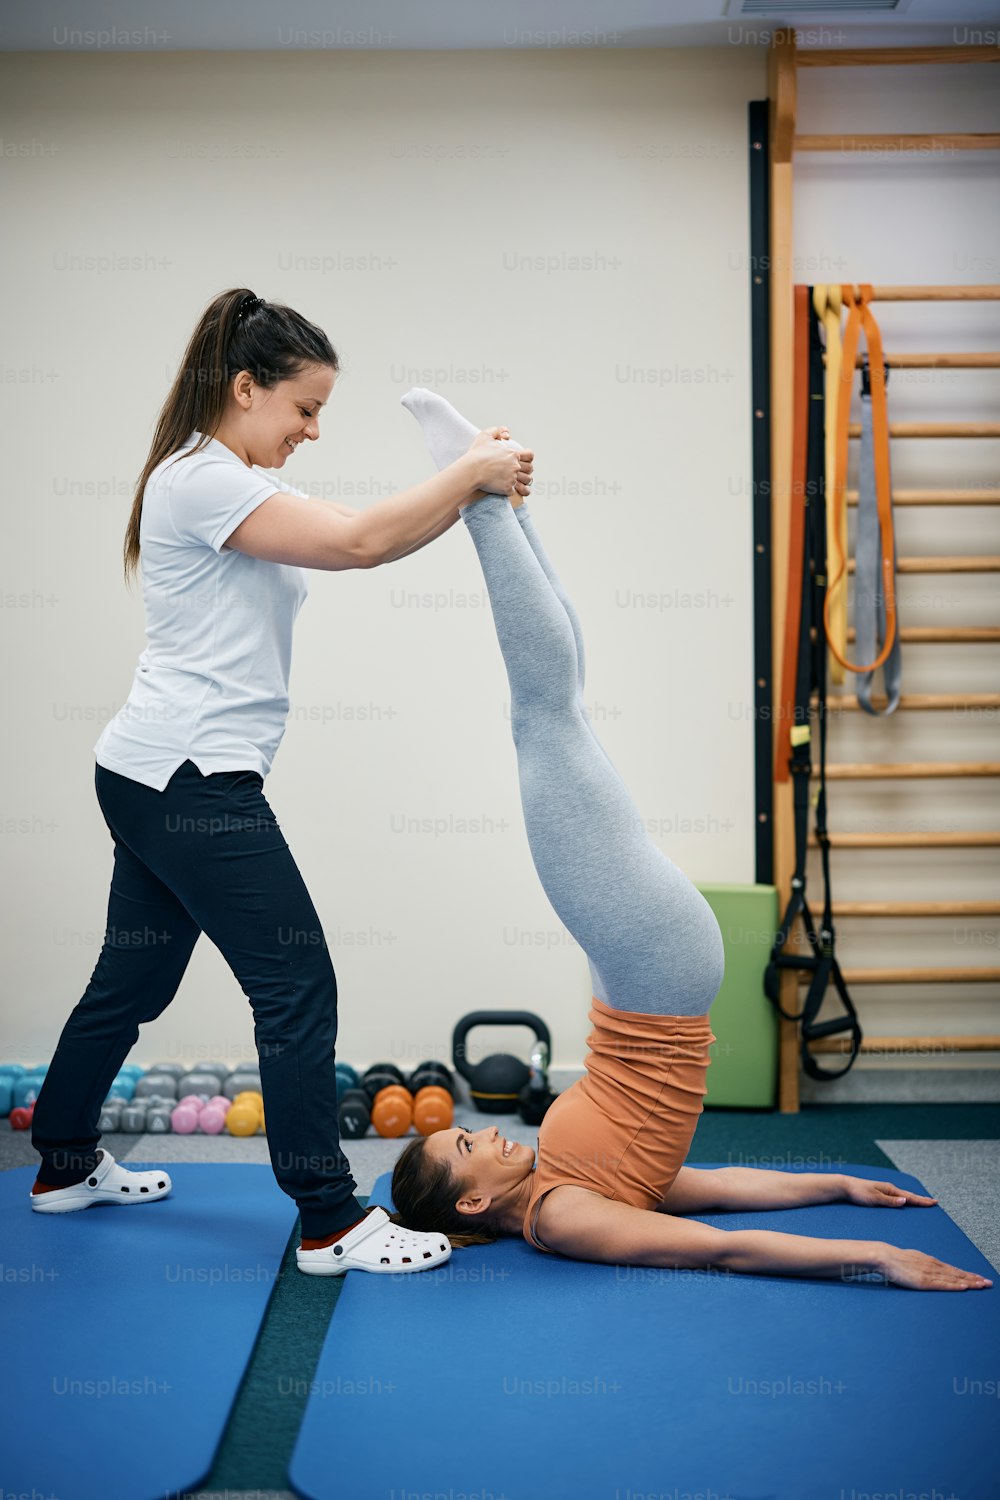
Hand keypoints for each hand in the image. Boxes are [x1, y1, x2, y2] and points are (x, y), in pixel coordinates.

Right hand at [465, 428, 533, 497]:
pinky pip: (513, 491)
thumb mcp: (484, 436)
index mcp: (513, 454)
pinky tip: (504, 489)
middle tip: (517, 473)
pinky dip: (508, 490)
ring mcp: (512, 478)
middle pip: (529, 470)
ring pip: (523, 482)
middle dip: (525, 471)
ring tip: (513, 482)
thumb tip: (506, 434)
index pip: (530, 456)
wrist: (471, 470)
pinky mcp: (507, 489)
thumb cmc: (476, 454)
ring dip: (520, 482)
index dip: (527, 458)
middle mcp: (515, 466)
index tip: (522, 461)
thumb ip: (496, 431)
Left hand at [842, 1176, 937, 1208]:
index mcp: (890, 1190)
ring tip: (924, 1202)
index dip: (922, 1201)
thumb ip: (890, 1201)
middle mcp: (890, 1189)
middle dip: (922, 1200)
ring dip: (915, 1199)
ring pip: (904, 1196)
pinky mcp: (881, 1193)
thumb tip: (905, 1201)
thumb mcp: (874, 1198)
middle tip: (934, 1202)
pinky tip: (906, 1201)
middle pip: (909, 1196)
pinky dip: (906, 1199)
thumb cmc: (859, 1192)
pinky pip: (897, 1197)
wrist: (846, 1186)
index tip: (934, 1202)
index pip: (910, 1197)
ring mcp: (886, 1191)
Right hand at [877, 1243, 991, 1291]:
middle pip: (957, 1274)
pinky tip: (964, 1287)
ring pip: (954, 1278)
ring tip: (982, 1285)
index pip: (953, 1269)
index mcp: (930, 1261)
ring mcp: (930, 1273)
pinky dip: (955, 1285)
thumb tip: (925, 1272)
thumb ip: (920, 1266)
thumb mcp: (911, 1260)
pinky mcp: (924, 1281)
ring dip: (970, 1282)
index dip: (967, 1274)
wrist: (884, 1257)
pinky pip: (943, 1284)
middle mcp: (933, 1266)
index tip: (979, 1278)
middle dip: (974, 1278)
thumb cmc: (894, 1260)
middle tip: (989, 1283)